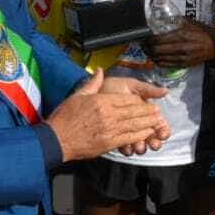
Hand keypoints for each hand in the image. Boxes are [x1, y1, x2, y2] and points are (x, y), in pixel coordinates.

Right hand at [46, 70, 167, 160]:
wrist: (57, 139)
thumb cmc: (65, 117)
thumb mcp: (77, 95)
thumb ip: (92, 83)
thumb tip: (100, 71)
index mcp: (102, 101)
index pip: (126, 99)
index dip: (139, 101)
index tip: (146, 102)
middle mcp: (108, 114)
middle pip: (133, 112)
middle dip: (148, 112)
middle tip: (158, 112)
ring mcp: (109, 129)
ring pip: (134, 125)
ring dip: (147, 123)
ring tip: (157, 122)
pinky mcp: (108, 143)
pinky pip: (128, 138)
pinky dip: (139, 136)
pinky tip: (146, 134)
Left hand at [145, 21, 214, 69]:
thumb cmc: (202, 31)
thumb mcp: (189, 22)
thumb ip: (174, 20)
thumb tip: (159, 18)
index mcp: (181, 35)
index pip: (158, 39)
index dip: (148, 39)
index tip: (143, 36)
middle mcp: (180, 47)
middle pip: (157, 50)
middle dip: (147, 47)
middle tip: (142, 44)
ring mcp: (182, 57)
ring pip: (160, 59)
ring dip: (151, 55)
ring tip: (147, 51)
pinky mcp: (184, 64)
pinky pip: (167, 65)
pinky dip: (158, 62)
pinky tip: (155, 58)